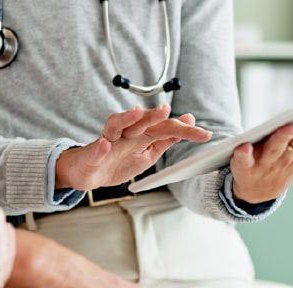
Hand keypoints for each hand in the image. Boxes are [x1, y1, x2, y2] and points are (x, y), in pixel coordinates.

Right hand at [55, 104, 211, 189]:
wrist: (88, 173)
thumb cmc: (119, 161)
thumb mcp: (148, 152)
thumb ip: (167, 138)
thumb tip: (189, 121)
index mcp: (141, 135)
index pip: (165, 128)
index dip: (185, 131)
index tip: (205, 134)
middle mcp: (125, 134)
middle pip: (141, 121)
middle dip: (154, 115)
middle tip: (167, 110)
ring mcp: (108, 141)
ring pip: (115, 126)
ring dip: (126, 119)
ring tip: (137, 114)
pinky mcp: (92, 155)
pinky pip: (95, 150)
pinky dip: (100, 148)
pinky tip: (106, 146)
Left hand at [230, 96, 292, 202]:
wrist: (257, 190)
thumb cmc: (289, 159)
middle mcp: (292, 155)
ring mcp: (269, 162)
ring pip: (277, 149)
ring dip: (283, 138)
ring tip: (290, 127)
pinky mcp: (245, 167)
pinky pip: (244, 160)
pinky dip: (244, 155)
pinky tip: (244, 146)